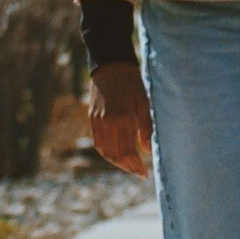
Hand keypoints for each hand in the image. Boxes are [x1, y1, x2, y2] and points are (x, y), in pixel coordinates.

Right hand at [86, 63, 153, 177]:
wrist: (110, 64)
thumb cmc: (132, 82)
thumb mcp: (144, 102)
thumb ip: (146, 127)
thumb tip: (147, 150)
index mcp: (123, 119)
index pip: (128, 151)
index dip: (136, 165)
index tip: (145, 173)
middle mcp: (107, 123)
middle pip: (115, 155)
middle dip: (127, 167)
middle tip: (139, 172)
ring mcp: (97, 121)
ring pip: (104, 151)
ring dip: (116, 162)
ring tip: (129, 166)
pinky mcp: (91, 118)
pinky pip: (98, 142)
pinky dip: (106, 152)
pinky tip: (116, 154)